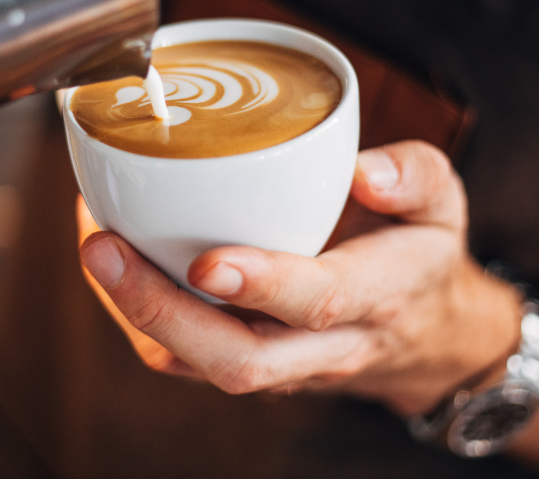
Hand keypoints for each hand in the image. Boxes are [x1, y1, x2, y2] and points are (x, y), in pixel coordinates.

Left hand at [78, 140, 523, 414]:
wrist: (422, 338)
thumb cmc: (419, 258)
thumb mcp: (444, 204)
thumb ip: (414, 176)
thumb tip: (361, 171)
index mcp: (377, 298)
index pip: (319, 302)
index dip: (263, 285)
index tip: (208, 260)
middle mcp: (323, 346)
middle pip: (239, 360)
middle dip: (163, 311)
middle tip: (106, 249)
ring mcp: (280, 365)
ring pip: (199, 367)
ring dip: (136, 314)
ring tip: (95, 246)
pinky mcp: (247, 363)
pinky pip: (182, 357)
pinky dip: (136, 316)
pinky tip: (111, 261)